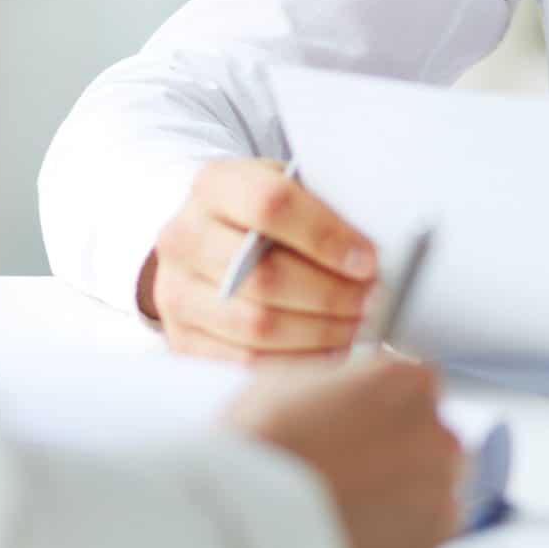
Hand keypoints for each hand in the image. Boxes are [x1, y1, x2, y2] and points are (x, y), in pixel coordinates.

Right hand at [141, 160, 377, 361]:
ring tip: (355, 326)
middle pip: (263, 275)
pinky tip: (328, 350)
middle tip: (371, 300)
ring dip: (319, 332)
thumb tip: (374, 254)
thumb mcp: (287, 190)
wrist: (204, 242)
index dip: (325, 236)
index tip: (367, 260)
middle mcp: (183, 236)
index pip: (270, 204)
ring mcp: (174, 292)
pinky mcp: (181, 338)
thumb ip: (322, 209)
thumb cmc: (263, 217)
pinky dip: (297, 361)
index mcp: (214, 185)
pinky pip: (245, 362)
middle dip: (330, 294)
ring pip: (256, 325)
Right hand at [225, 354, 464, 547]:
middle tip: (353, 470)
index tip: (362, 426)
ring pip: (433, 486)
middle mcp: (437, 429)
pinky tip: (359, 532)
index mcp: (407, 380)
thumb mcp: (294, 379)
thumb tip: (347, 393)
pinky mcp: (433, 539)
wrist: (256, 514)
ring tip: (352, 506)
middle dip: (399, 452)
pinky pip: (426, 532)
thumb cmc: (264, 442)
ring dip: (405, 494)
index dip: (383, 408)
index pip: (415, 386)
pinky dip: (401, 535)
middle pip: (430, 436)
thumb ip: (342, 381)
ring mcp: (441, 487)